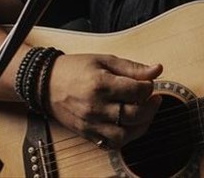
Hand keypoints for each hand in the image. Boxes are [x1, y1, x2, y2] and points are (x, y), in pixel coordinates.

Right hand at [47, 53, 162, 147]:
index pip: (137, 91)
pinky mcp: (86, 134)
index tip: (149, 82)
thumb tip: (157, 69)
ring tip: (144, 113)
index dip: (149, 86)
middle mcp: (95, 107)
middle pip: (134, 114)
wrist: (46, 83)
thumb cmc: (76, 69)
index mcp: (101, 85)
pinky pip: (111, 144)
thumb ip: (132, 67)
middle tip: (153, 98)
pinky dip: (125, 137)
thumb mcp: (105, 60)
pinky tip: (129, 125)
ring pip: (125, 134)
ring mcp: (90, 123)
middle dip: (151, 106)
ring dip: (141, 125)